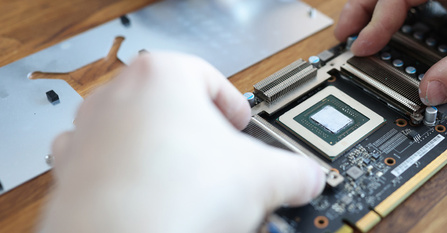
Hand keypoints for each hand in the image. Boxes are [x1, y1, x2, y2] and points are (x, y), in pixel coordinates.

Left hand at [42, 52, 324, 232]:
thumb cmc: (175, 197)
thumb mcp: (262, 177)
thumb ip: (294, 170)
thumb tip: (307, 177)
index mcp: (162, 76)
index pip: (209, 78)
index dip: (234, 106)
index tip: (243, 126)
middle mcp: (116, 97)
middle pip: (172, 108)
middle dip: (201, 137)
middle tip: (225, 164)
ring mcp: (87, 136)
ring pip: (137, 137)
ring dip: (164, 157)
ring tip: (192, 190)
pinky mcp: (71, 175)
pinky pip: (108, 171)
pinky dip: (131, 184)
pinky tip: (156, 206)